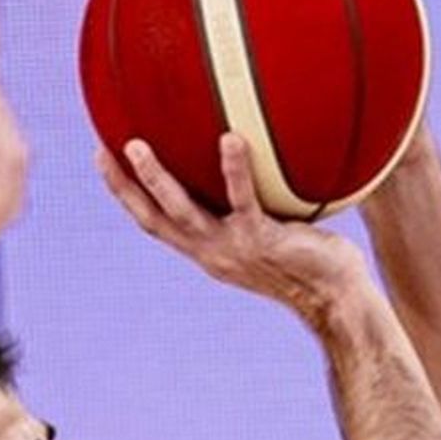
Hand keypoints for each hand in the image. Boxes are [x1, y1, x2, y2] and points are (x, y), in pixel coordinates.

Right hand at [97, 134, 369, 320]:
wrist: (337, 301)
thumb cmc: (312, 262)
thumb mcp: (273, 232)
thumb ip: (256, 204)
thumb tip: (257, 156)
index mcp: (208, 251)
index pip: (155, 221)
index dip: (126, 194)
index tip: (104, 159)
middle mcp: (213, 252)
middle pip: (154, 218)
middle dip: (124, 187)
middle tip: (103, 149)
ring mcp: (235, 248)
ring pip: (183, 211)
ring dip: (156, 180)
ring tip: (136, 146)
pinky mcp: (262, 240)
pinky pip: (243, 200)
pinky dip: (235, 170)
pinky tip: (231, 138)